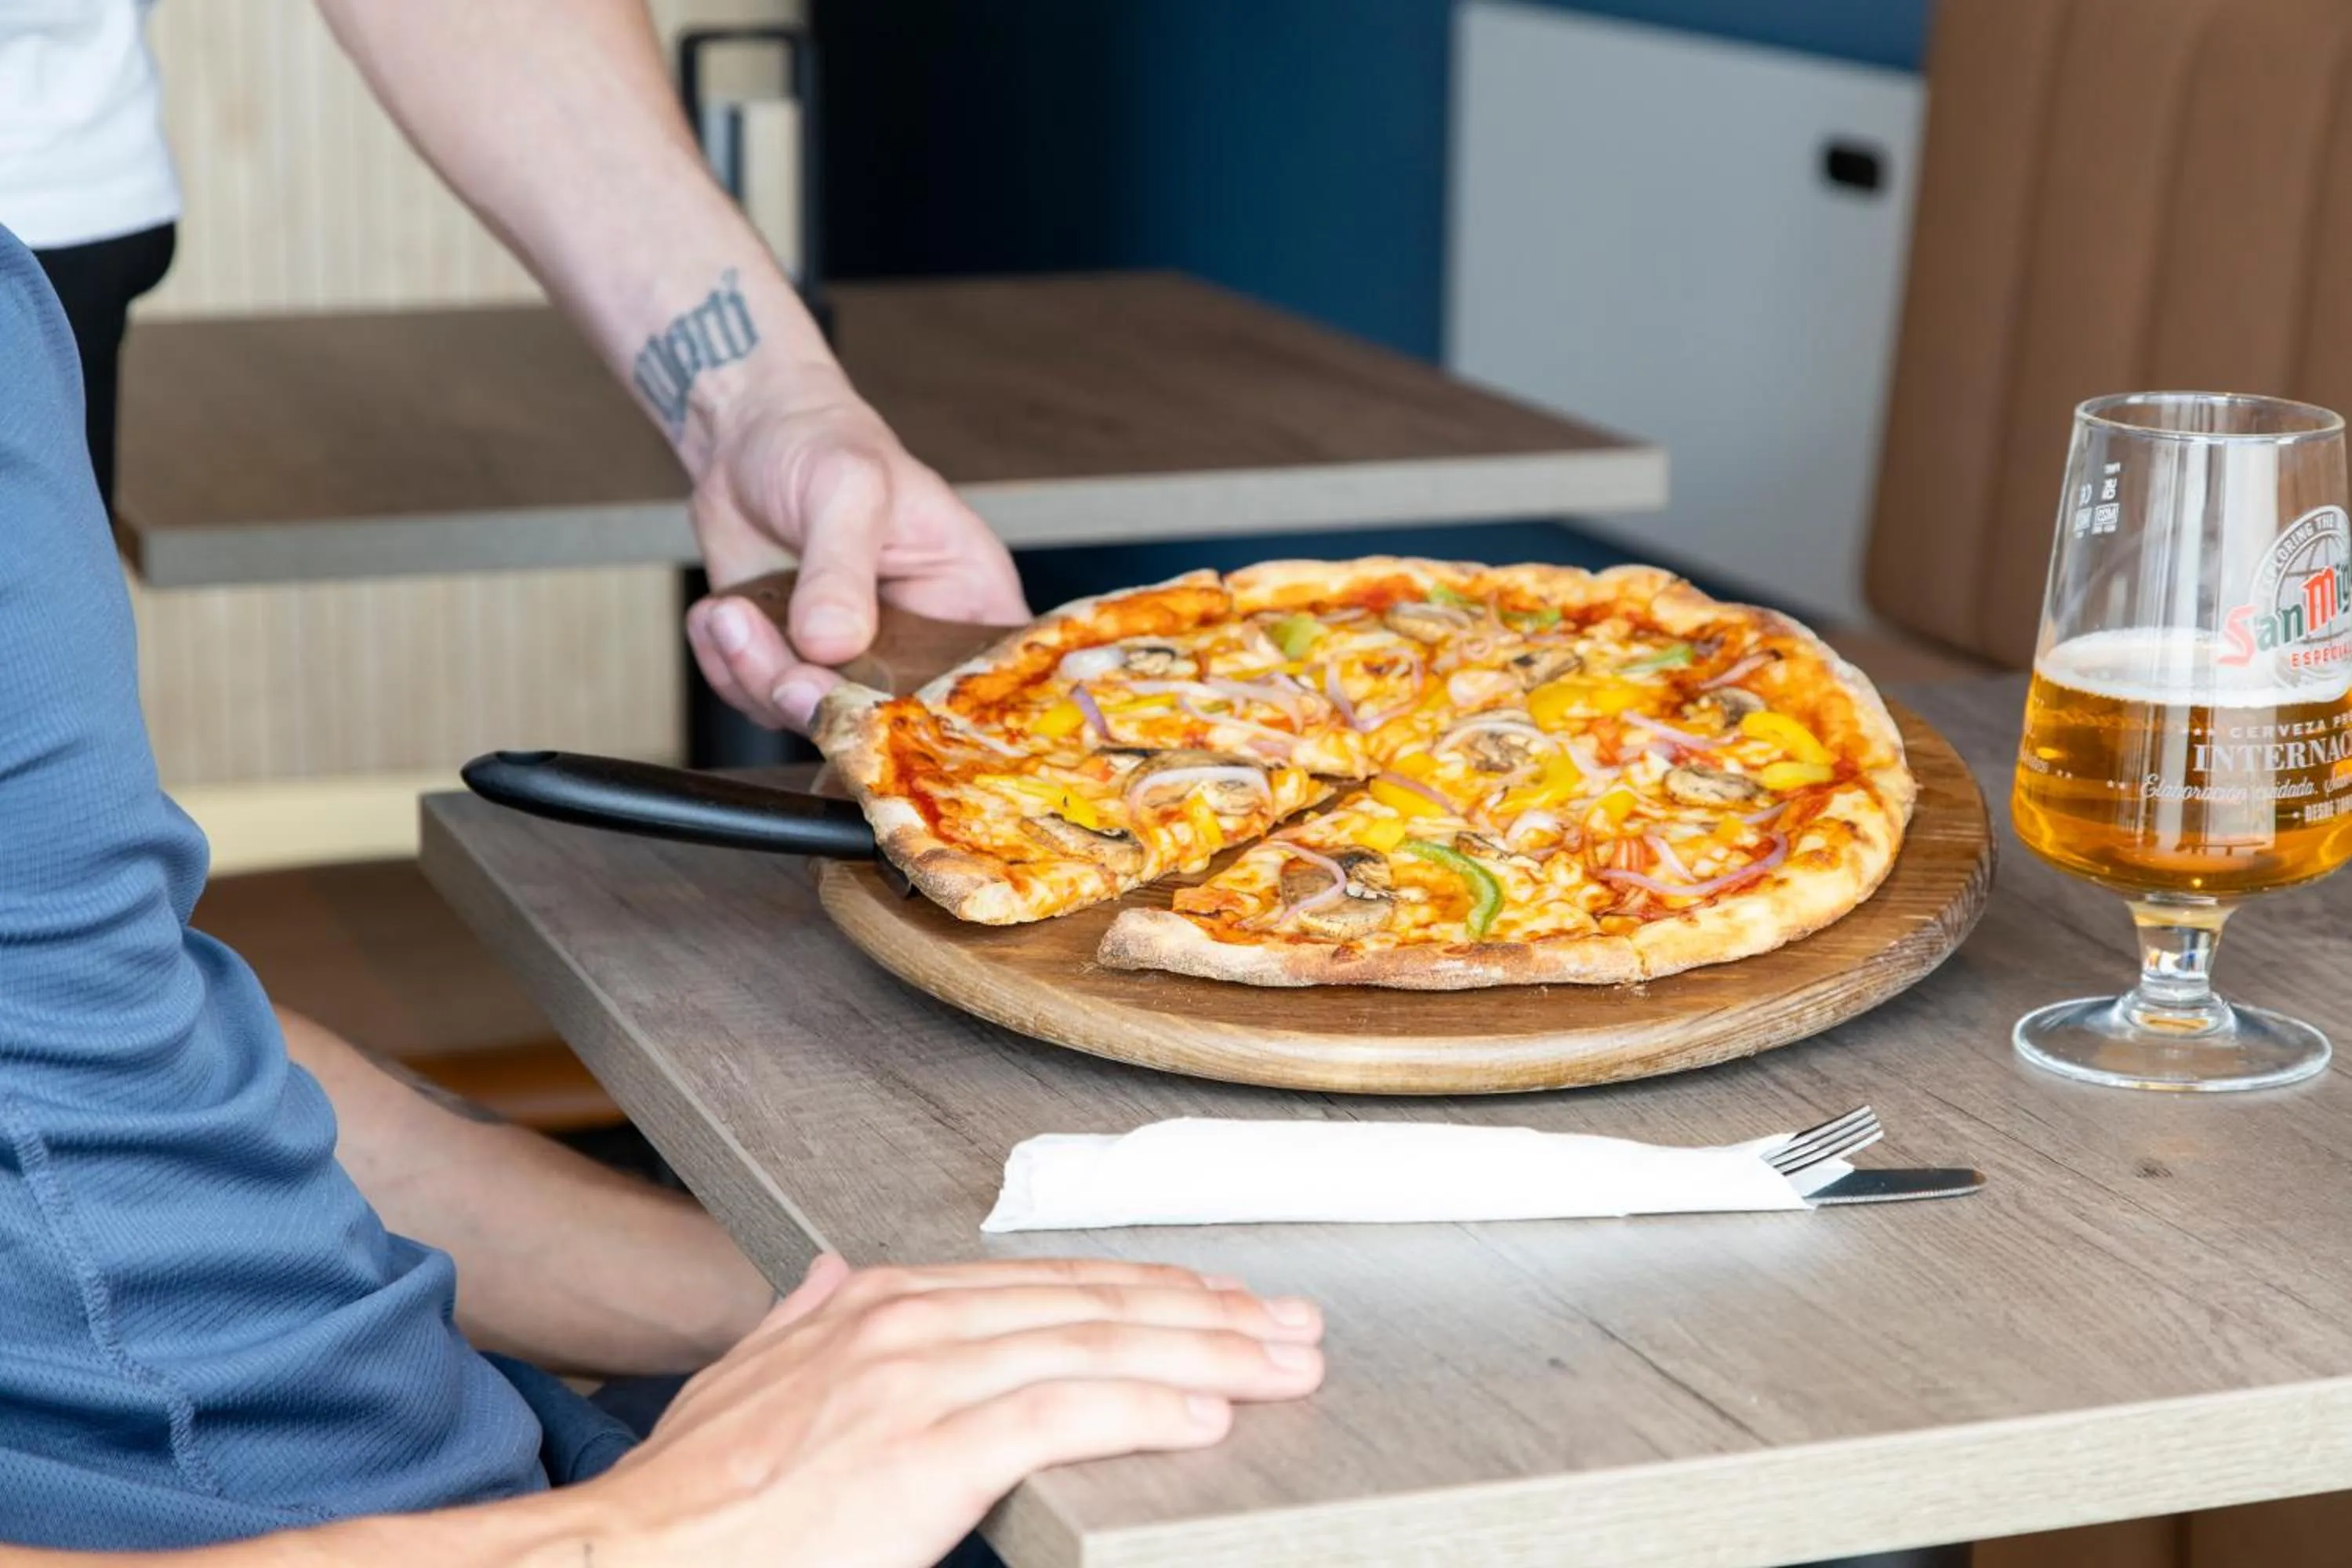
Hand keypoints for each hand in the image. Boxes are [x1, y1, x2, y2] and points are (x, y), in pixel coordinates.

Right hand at [580, 1254, 1324, 1567]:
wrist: (623, 1560)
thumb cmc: (689, 1502)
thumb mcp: (742, 1386)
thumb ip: (800, 1324)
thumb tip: (830, 1274)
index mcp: (879, 1310)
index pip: (1047, 1288)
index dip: (1144, 1294)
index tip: (1219, 1302)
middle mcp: (909, 1327)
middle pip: (1091, 1308)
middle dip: (1204, 1314)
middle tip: (1290, 1325)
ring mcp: (918, 1384)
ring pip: (1095, 1351)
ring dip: (1205, 1355)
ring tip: (1280, 1366)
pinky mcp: (923, 1454)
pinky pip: (1058, 1417)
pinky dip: (1141, 1409)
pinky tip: (1204, 1415)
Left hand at [683, 367, 1029, 733]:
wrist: (748, 435)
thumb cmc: (824, 443)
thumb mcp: (847, 490)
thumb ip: (840, 569)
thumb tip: (830, 644)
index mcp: (968, 601)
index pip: (981, 685)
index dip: (938, 714)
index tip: (881, 705)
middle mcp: (919, 644)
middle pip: (889, 719)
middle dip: (824, 701)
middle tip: (785, 674)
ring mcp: (854, 661)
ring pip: (815, 718)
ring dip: (757, 676)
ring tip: (731, 615)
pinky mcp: (796, 664)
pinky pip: (759, 702)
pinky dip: (726, 665)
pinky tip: (721, 614)